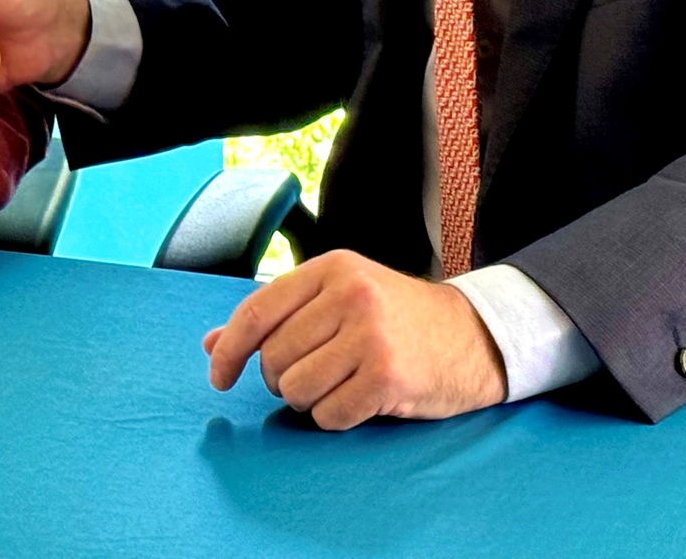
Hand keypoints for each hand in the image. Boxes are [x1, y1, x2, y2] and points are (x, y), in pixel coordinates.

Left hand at [202, 251, 507, 429]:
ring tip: (339, 385)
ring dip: (309, 400)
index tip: (219, 377)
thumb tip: (212, 345)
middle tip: (312, 376)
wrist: (473, 337)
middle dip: (282, 379)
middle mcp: (351, 296)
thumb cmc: (396, 319)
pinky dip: (335, 417)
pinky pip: (330, 415)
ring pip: (297, 389)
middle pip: (274, 358)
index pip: (257, 311)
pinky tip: (359, 400)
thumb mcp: (337, 299)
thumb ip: (277, 317)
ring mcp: (372, 336)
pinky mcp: (389, 377)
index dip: (229, 349)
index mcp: (332, 269)